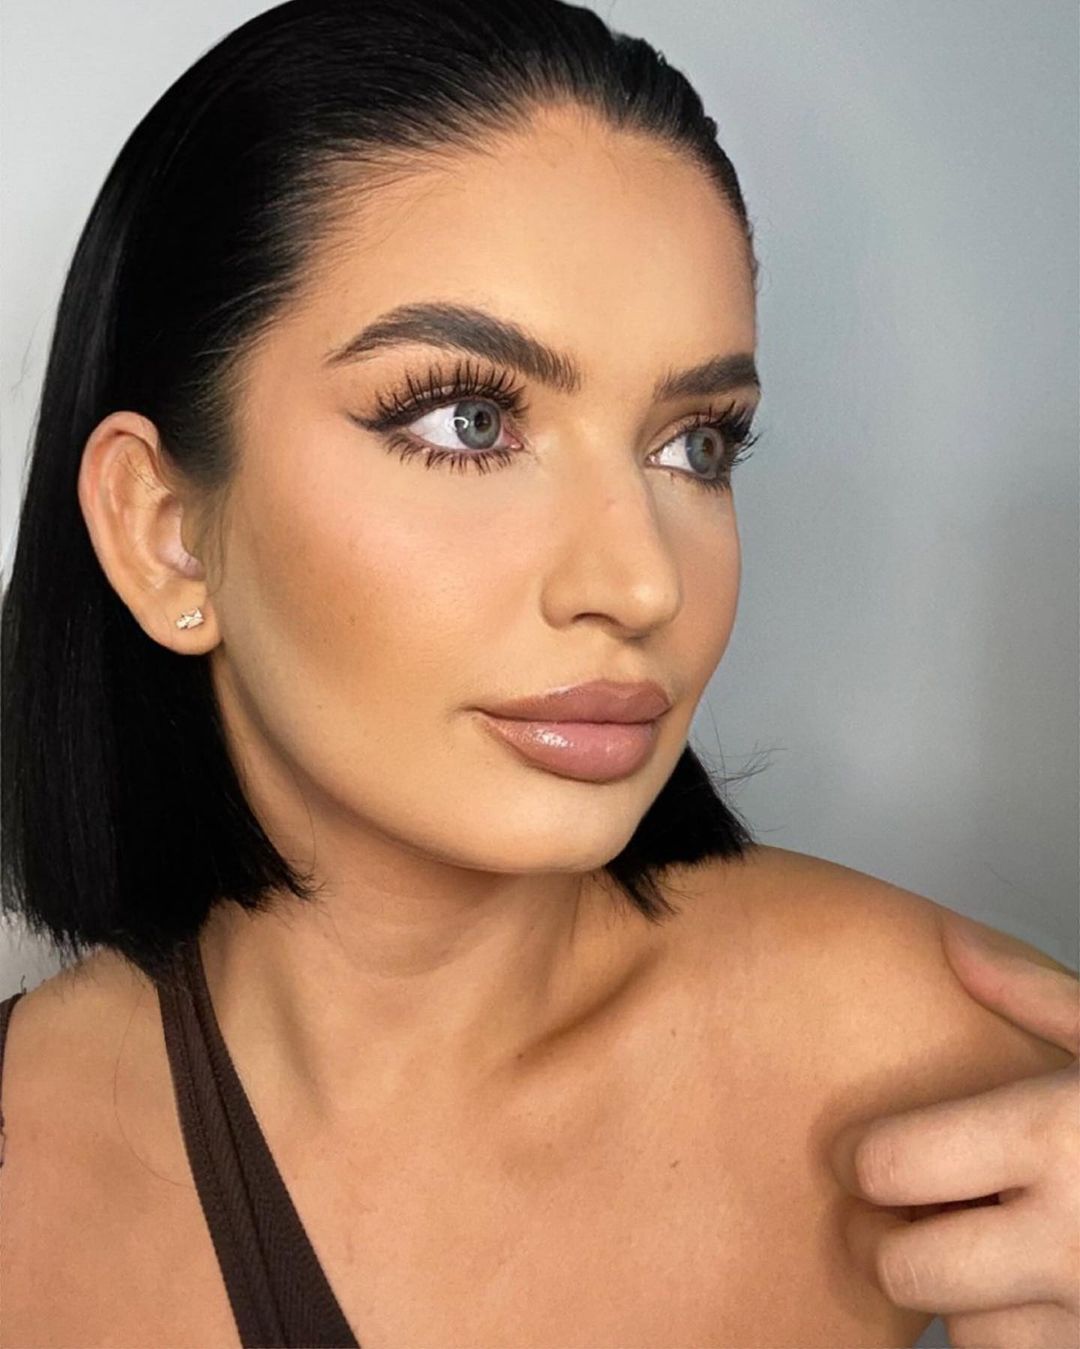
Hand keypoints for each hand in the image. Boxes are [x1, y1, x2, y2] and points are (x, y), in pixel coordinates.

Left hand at [832, 910, 1078, 1348]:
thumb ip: (1039, 997)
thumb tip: (953, 948)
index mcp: (1059, 1137)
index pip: (891, 1167)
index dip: (868, 1159)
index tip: (876, 1153)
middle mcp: (1073, 1239)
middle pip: (908, 1270)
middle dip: (900, 1242)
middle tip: (924, 1213)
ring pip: (971, 1338)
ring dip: (973, 1304)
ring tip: (1007, 1254)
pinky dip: (1030, 1340)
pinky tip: (1055, 1293)